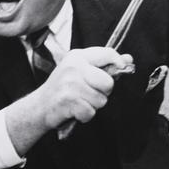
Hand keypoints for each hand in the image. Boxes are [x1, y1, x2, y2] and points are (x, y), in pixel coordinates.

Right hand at [5, 47, 132, 156]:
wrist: (39, 106)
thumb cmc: (62, 88)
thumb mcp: (79, 70)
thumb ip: (103, 65)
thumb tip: (128, 59)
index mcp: (77, 56)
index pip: (108, 53)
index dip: (119, 63)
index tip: (120, 70)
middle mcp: (73, 67)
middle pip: (108, 82)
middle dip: (103, 92)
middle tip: (88, 92)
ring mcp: (70, 83)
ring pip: (101, 100)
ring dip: (93, 105)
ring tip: (79, 101)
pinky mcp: (68, 100)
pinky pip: (91, 112)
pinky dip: (84, 115)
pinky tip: (74, 110)